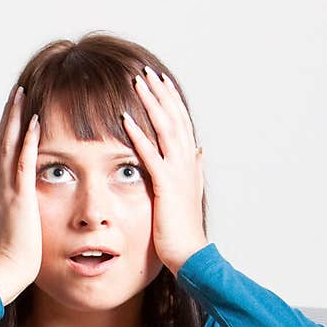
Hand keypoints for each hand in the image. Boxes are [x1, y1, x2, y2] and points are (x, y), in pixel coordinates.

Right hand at [0, 84, 42, 304]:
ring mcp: (6, 190)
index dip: (3, 134)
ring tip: (22, 94)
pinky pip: (24, 161)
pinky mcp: (19, 196)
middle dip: (9, 116)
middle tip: (16, 93)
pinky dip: (29, 139)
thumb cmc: (2, 259)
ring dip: (16, 118)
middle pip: (0, 142)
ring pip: (8, 144)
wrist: (3, 273)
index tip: (9, 116)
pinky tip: (35, 120)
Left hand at [123, 68, 207, 274]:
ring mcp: (178, 173)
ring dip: (151, 105)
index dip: (170, 100)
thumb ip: (194, 170)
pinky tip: (126, 119)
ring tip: (137, 83)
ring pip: (165, 129)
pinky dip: (139, 136)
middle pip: (174, 118)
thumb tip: (200, 151)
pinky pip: (151, 156)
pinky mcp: (166, 187)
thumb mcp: (190, 194)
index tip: (158, 81)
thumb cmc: (184, 230)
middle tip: (145, 71)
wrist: (191, 255)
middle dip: (160, 94)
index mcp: (190, 164)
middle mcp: (187, 163)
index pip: (180, 123)